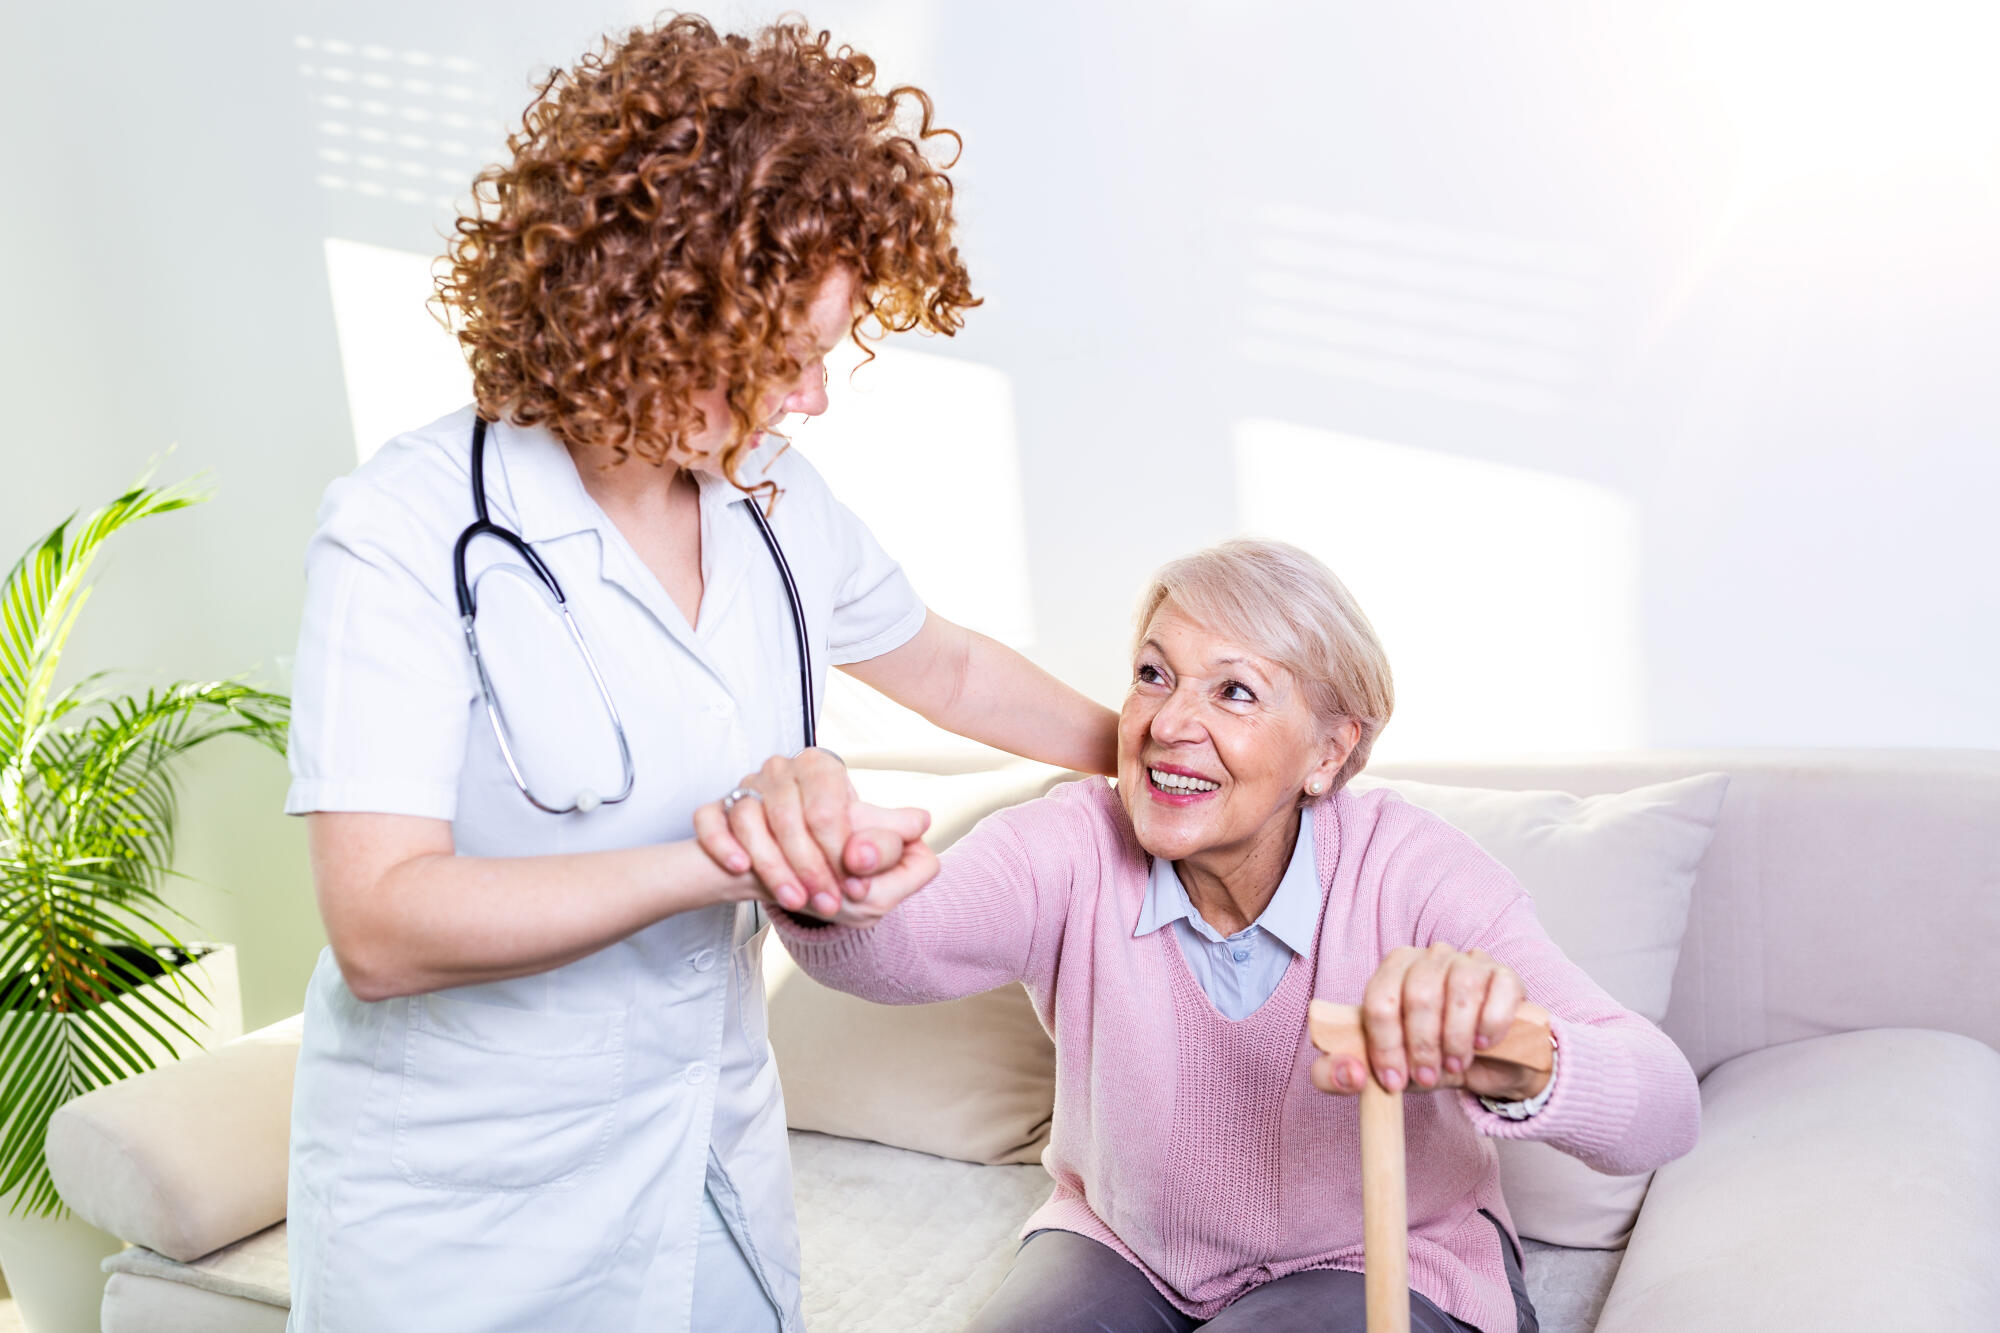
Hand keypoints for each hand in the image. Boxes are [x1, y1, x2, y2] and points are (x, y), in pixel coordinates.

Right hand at [690, 749, 928, 914]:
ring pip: (751, 820)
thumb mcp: (869, 864)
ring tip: (794, 900)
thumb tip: (920, 821)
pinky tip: (740, 868)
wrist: (775, 880)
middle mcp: (782, 770)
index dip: (843, 852)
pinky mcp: (715, 811)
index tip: (854, 887)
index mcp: (824, 770)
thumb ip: (895, 845)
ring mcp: (744, 788)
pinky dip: (723, 845)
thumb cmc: (828, 866)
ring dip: (772, 866)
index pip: (830, 808)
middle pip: (791, 815)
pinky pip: (711, 821)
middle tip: (827, 904)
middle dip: (810, 866)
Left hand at [1309, 944, 1548, 1101]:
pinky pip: (1498, 992)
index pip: (1380, 999)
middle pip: (1419, 995)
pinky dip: (1490, 1025)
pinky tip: (1483, 1044)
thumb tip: (1349, 1073)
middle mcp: (1429, 958)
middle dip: (1422, 1046)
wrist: (1491, 1066)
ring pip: (1459, 991)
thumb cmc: (1434, 1059)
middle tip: (1428, 1076)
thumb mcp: (1392, 1071)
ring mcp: (1468, 962)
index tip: (1394, 1080)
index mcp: (1393, 971)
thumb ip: (1351, 1073)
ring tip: (1455, 1064)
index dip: (1385, 1044)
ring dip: (1456, 1039)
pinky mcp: (1504, 975)